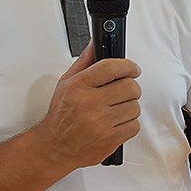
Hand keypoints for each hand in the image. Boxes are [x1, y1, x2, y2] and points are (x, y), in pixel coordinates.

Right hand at [38, 43, 141, 167]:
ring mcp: (100, 122)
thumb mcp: (66, 83)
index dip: (128, 66)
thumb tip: (95, 42)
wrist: (55, 147)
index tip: (133, 69)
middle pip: (129, 87)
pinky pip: (134, 125)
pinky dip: (129, 124)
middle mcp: (90, 103)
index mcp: (79, 86)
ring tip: (116, 109)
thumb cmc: (61, 115)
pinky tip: (116, 123)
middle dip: (131, 87)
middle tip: (124, 90)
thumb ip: (84, 61)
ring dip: (129, 107)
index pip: (112, 67)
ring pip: (134, 107)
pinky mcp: (109, 139)